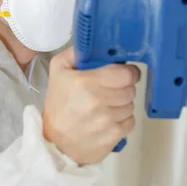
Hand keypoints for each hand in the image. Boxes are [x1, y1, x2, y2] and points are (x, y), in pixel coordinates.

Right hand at [41, 47, 140, 164]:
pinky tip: (108, 120)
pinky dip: (122, 120)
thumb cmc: (58, 105)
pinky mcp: (113, 136)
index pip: (126, 74)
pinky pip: (130, 122)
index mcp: (85, 82)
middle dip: (123, 88)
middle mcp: (98, 101)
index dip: (127, 72)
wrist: (55, 142)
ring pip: (131, 105)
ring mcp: (107, 120)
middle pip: (131, 89)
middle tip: (110, 90)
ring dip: (122, 104)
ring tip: (106, 106)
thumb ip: (74, 53)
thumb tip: (92, 43)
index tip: (122, 74)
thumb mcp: (58, 71)